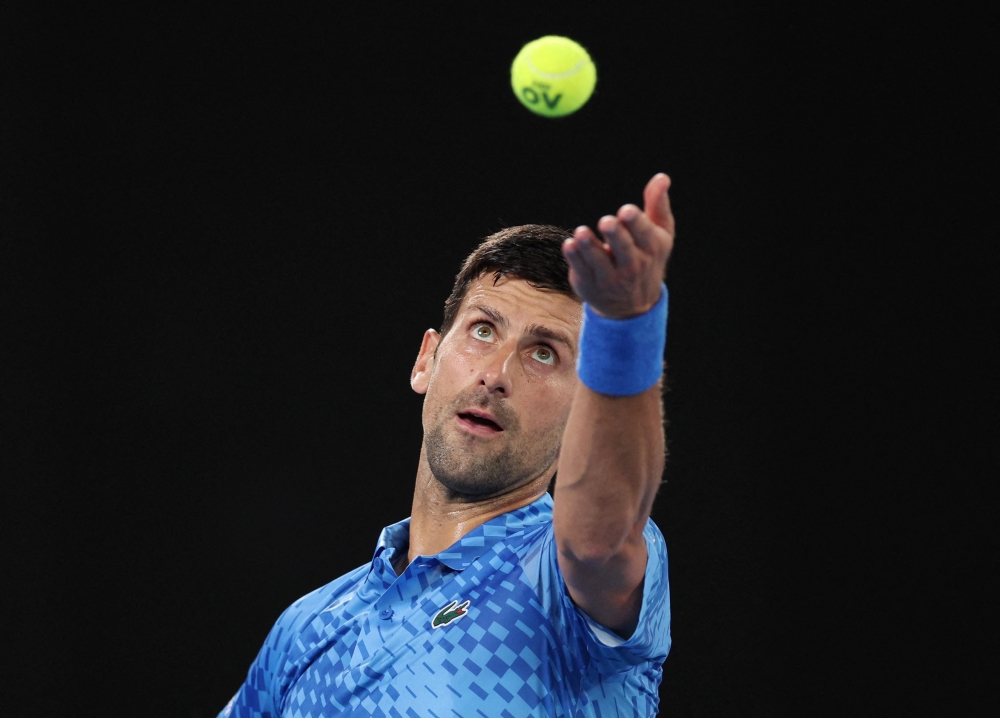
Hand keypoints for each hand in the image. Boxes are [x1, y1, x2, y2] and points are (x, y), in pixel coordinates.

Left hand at [562, 173, 674, 318]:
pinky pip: (581, 270)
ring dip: (590, 247)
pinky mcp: (589, 283)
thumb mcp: (658, 233)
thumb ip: (658, 205)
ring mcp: (610, 278)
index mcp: (651, 249)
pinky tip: (570, 245)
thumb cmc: (646, 257)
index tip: (626, 211)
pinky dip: (574, 258)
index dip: (636, 223)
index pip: (644, 235)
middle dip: (615, 234)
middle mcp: (632, 266)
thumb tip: (661, 177)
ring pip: (599, 261)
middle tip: (606, 221)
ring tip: (581, 233)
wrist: (632, 304)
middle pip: (623, 249)